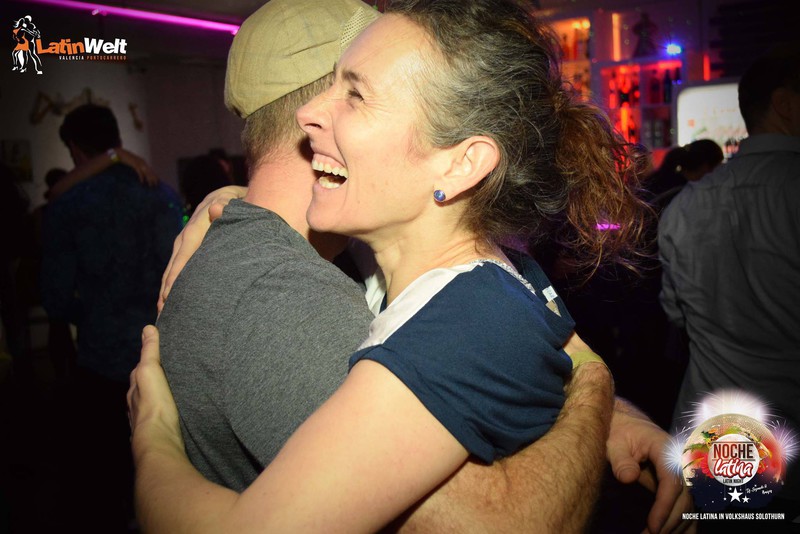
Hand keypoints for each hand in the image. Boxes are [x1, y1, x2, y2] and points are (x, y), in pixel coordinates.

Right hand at [118, 148, 158, 186]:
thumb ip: (138, 166)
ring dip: (149, 179)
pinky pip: (139, 172)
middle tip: (156, 185)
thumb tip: (140, 172)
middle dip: (154, 179)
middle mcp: (143, 163)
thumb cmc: (126, 158)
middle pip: (150, 172)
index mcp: (143, 162)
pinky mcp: (135, 164)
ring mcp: (139, 163)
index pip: (151, 170)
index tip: (158, 181)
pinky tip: (142, 182)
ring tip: (151, 185)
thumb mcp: (134, 162)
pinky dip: (141, 177)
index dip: (155, 176)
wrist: (120, 153)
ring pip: (146, 172)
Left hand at [127, 326, 182, 458]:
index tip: (161, 354)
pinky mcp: (155, 430)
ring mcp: (143, 417)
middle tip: (170, 372)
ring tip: (174, 391)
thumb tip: (148, 327)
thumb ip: (150, 351)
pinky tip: (172, 411)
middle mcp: (135, 401)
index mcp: (134, 386)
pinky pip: (158, 415)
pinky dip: (163, 410)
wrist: (158, 439)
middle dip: (154, 379)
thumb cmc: (154, 404)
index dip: (149, 360)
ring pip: (150, 401)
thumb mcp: (151, 370)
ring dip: (159, 396)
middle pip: (145, 385)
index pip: (141, 368)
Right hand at [157, 186, 246, 312]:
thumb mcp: (239, 202)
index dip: (178, 268)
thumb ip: (230, 207)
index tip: (171, 288)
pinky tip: (170, 297)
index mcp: (202, 219)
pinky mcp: (191, 243)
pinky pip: (180, 262)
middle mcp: (190, 229)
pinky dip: (174, 279)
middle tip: (163, 306)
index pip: (188, 246)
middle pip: (177, 258)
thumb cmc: (243, 203)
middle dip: (169, 282)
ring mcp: (189, 236)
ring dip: (168, 284)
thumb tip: (216, 209)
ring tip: (162, 307)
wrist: (236, 194)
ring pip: (175, 261)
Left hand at [608, 398, 694, 532]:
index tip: (653, 527)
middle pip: (685, 498)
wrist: (627, 424)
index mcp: (666, 449)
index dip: (665, 506)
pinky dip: (682, 523)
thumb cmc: (619, 433)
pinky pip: (686, 505)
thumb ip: (621, 459)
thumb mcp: (614, 442)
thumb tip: (628, 478)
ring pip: (689, 505)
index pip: (673, 482)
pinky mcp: (680, 483)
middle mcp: (681, 462)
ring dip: (677, 526)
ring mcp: (683, 473)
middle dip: (670, 522)